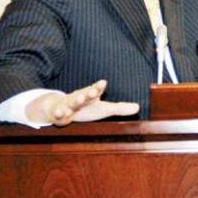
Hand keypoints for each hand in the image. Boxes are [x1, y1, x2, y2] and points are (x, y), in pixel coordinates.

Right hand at [25, 80, 139, 125]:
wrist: (62, 108)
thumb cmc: (87, 107)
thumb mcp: (103, 108)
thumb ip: (119, 107)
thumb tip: (138, 107)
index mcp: (91, 95)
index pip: (96, 90)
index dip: (99, 87)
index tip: (103, 82)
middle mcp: (80, 98)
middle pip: (85, 95)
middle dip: (88, 93)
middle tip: (93, 92)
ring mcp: (69, 104)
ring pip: (72, 102)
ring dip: (75, 101)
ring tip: (78, 99)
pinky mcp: (59, 112)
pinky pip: (58, 113)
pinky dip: (59, 113)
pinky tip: (60, 114)